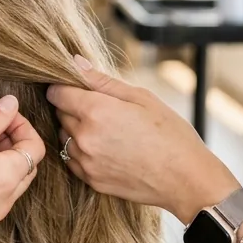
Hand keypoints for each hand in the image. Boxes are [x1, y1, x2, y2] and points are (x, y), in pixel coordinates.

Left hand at [47, 61, 238, 223]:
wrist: (186, 179)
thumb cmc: (170, 134)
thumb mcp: (141, 97)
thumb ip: (102, 81)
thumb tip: (74, 63)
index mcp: (96, 112)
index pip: (57, 93)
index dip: (65, 87)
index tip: (78, 89)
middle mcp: (84, 137)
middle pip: (60, 114)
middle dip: (73, 107)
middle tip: (103, 110)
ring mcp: (86, 161)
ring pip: (64, 137)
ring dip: (76, 130)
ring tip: (108, 131)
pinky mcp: (90, 180)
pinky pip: (72, 159)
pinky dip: (82, 151)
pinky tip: (106, 149)